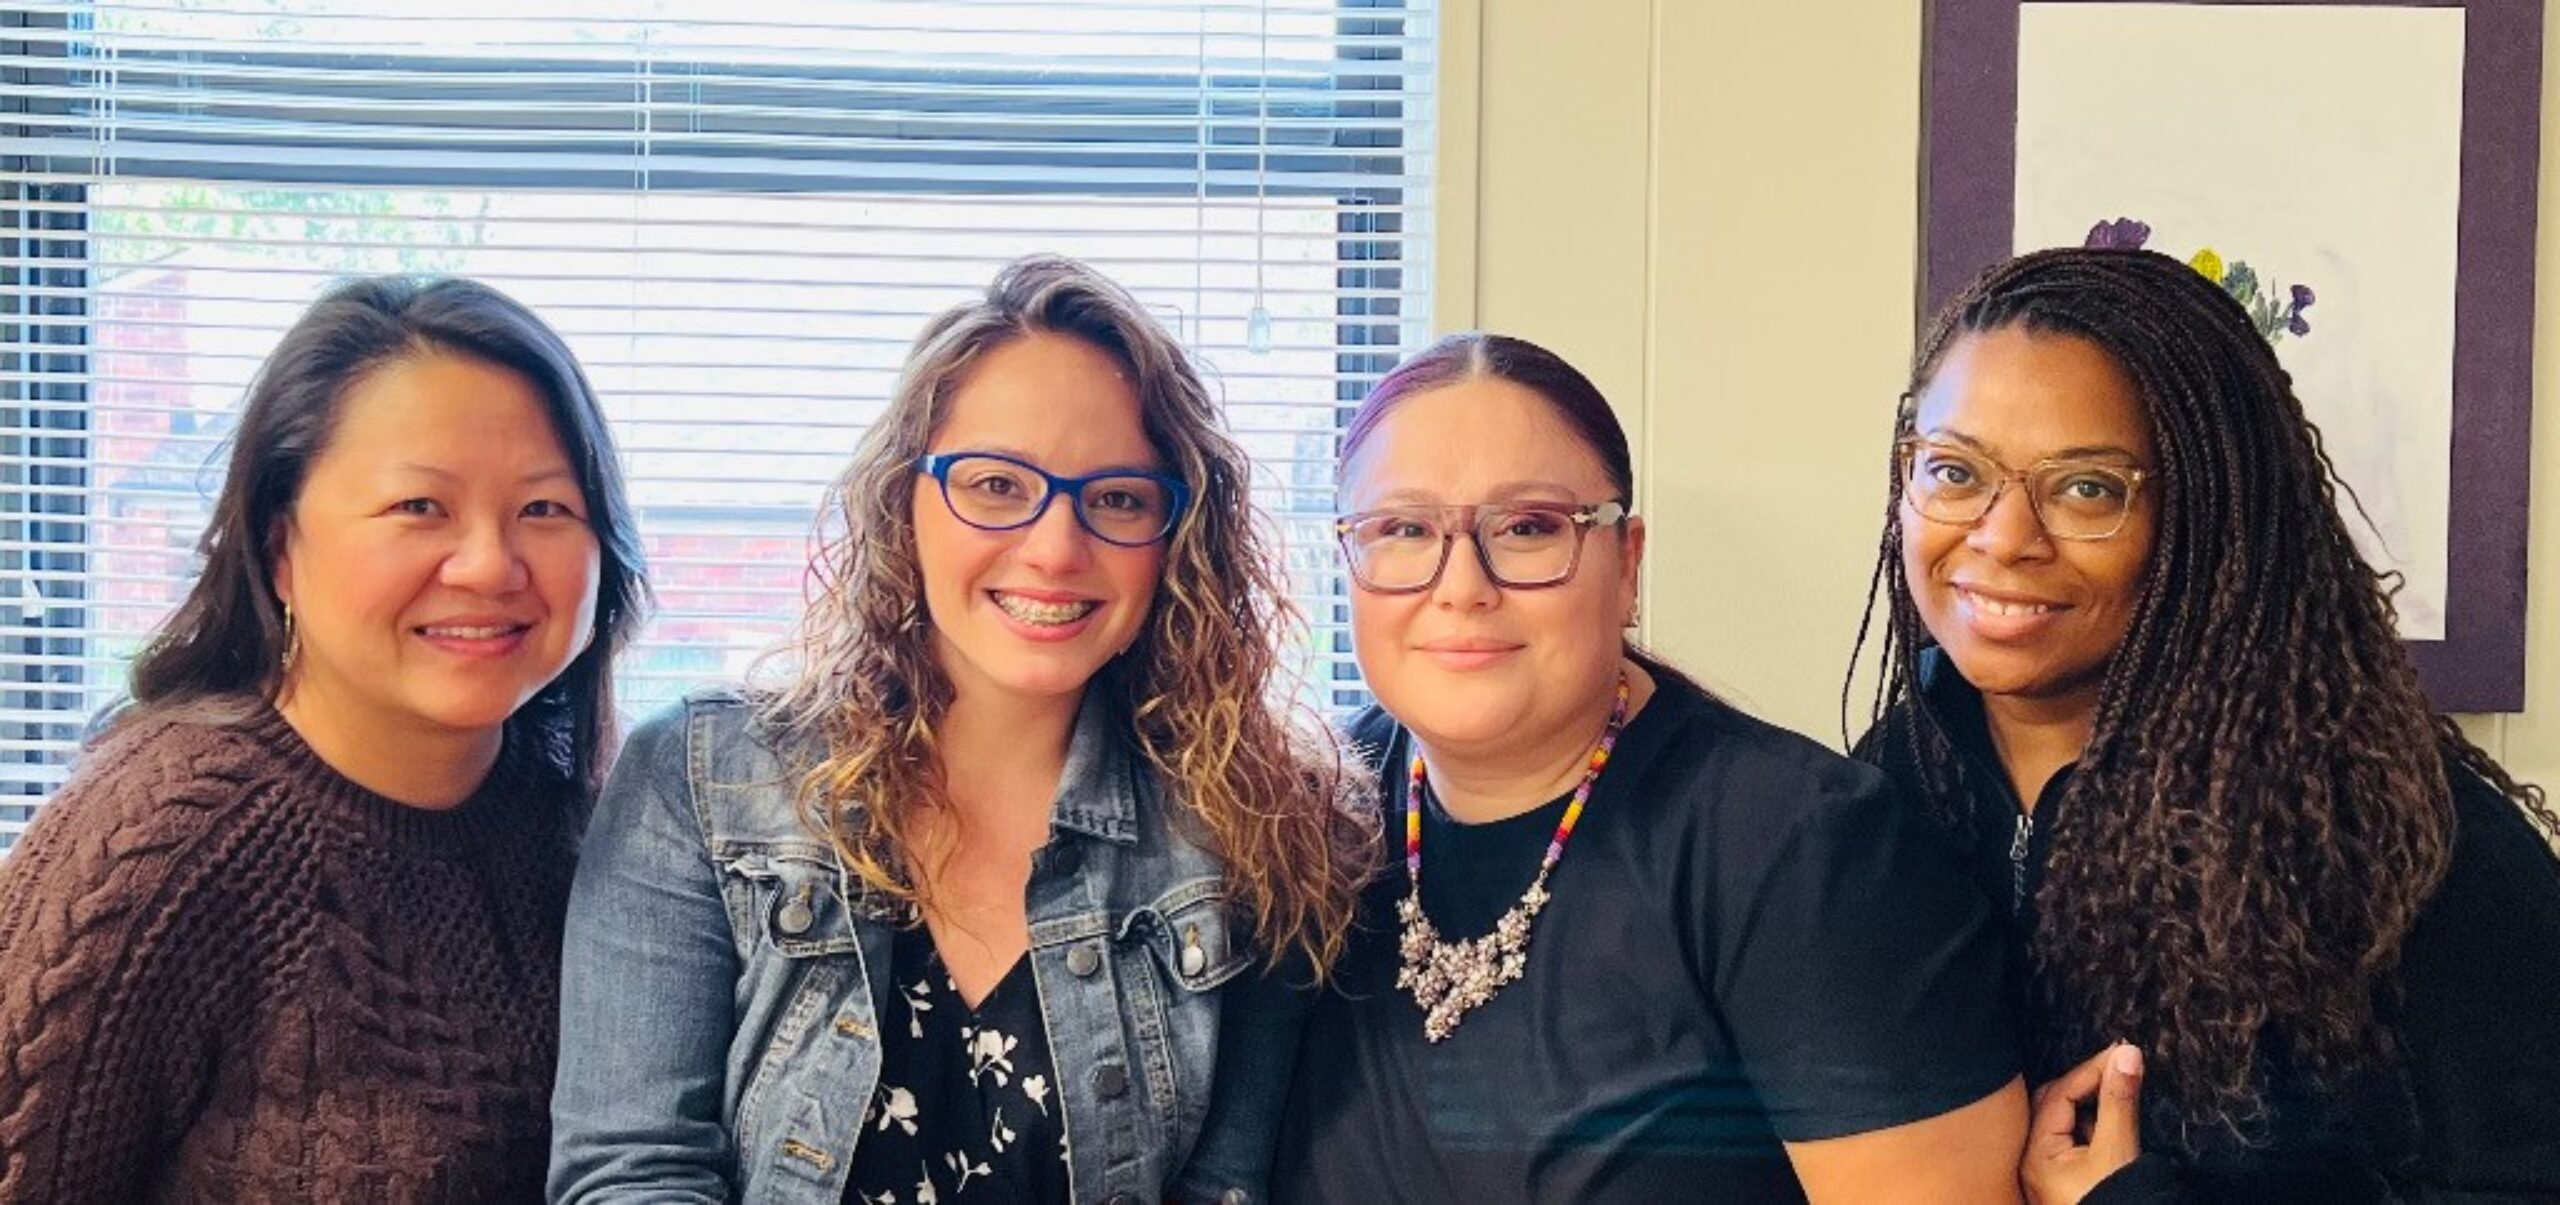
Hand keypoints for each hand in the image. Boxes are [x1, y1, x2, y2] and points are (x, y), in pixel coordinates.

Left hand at [2020, 1042, 2143, 1204]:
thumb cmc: (2115, 1203)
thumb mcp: (2119, 1150)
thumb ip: (2120, 1101)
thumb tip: (2128, 1054)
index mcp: (2037, 1153)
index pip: (2059, 1096)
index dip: (2091, 1071)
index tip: (2121, 1053)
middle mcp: (2033, 1161)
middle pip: (2053, 1106)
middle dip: (2085, 1085)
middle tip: (2119, 1067)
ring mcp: (2046, 1173)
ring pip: (2062, 1123)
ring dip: (2089, 1105)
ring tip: (2119, 1090)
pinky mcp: (2063, 1182)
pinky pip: (2071, 1142)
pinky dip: (2090, 1126)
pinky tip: (2111, 1124)